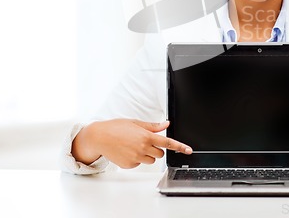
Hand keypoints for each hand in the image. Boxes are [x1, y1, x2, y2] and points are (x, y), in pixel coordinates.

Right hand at [72, 119, 191, 168]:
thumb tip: (166, 123)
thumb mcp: (136, 123)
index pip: (167, 142)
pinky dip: (136, 159)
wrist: (99, 137)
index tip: (189, 150)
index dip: (180, 147)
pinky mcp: (129, 165)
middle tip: (145, 142)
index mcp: (146, 136)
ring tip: (134, 146)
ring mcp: (136, 158)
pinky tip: (127, 151)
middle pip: (160, 154)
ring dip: (147, 155)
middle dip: (156, 149)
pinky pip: (139, 164)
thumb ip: (153, 126)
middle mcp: (142, 148)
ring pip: (151, 160)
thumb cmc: (117, 127)